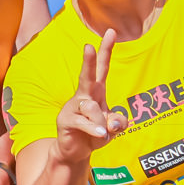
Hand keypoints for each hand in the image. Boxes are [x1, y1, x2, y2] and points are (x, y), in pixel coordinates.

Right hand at [54, 29, 125, 162]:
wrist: (75, 152)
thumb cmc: (95, 135)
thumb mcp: (112, 128)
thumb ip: (118, 122)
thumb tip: (114, 122)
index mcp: (96, 91)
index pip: (102, 68)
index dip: (106, 50)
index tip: (111, 32)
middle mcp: (84, 95)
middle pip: (88, 75)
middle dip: (89, 61)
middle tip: (89, 47)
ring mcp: (73, 106)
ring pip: (93, 108)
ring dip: (101, 122)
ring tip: (103, 133)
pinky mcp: (65, 119)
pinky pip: (84, 121)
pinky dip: (95, 129)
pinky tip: (100, 134)